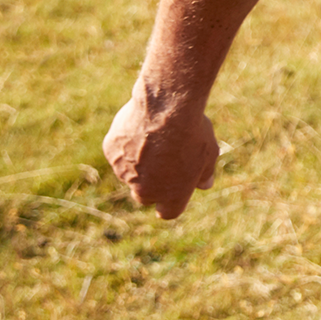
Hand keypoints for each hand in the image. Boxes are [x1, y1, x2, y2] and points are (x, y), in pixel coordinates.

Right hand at [102, 80, 219, 219]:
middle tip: (166, 160)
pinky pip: (119, 151)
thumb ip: (204, 174)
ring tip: (157, 134)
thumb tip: (204, 185)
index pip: (168, 212)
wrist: (165, 107)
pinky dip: (127, 142)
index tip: (174, 190)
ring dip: (140, 160)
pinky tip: (141, 125)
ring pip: (131, 171)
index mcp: (171, 196)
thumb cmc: (192, 131)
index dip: (171, 202)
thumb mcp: (208, 153)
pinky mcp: (111, 152)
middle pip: (145, 195)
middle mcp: (144, 190)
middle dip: (153, 184)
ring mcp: (124, 172)